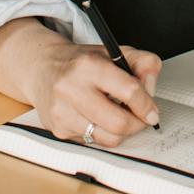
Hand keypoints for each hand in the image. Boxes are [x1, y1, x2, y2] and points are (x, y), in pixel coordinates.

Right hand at [0, 19, 160, 145]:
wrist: (41, 68)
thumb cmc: (80, 62)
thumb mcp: (112, 51)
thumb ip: (141, 62)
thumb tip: (151, 87)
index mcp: (88, 65)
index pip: (128, 91)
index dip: (146, 104)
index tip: (152, 111)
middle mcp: (72, 88)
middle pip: (119, 123)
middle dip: (137, 124)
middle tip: (140, 118)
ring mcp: (62, 112)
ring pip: (107, 138)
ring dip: (120, 132)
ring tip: (119, 117)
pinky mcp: (58, 129)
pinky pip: (92, 142)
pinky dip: (101, 133)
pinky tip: (97, 118)